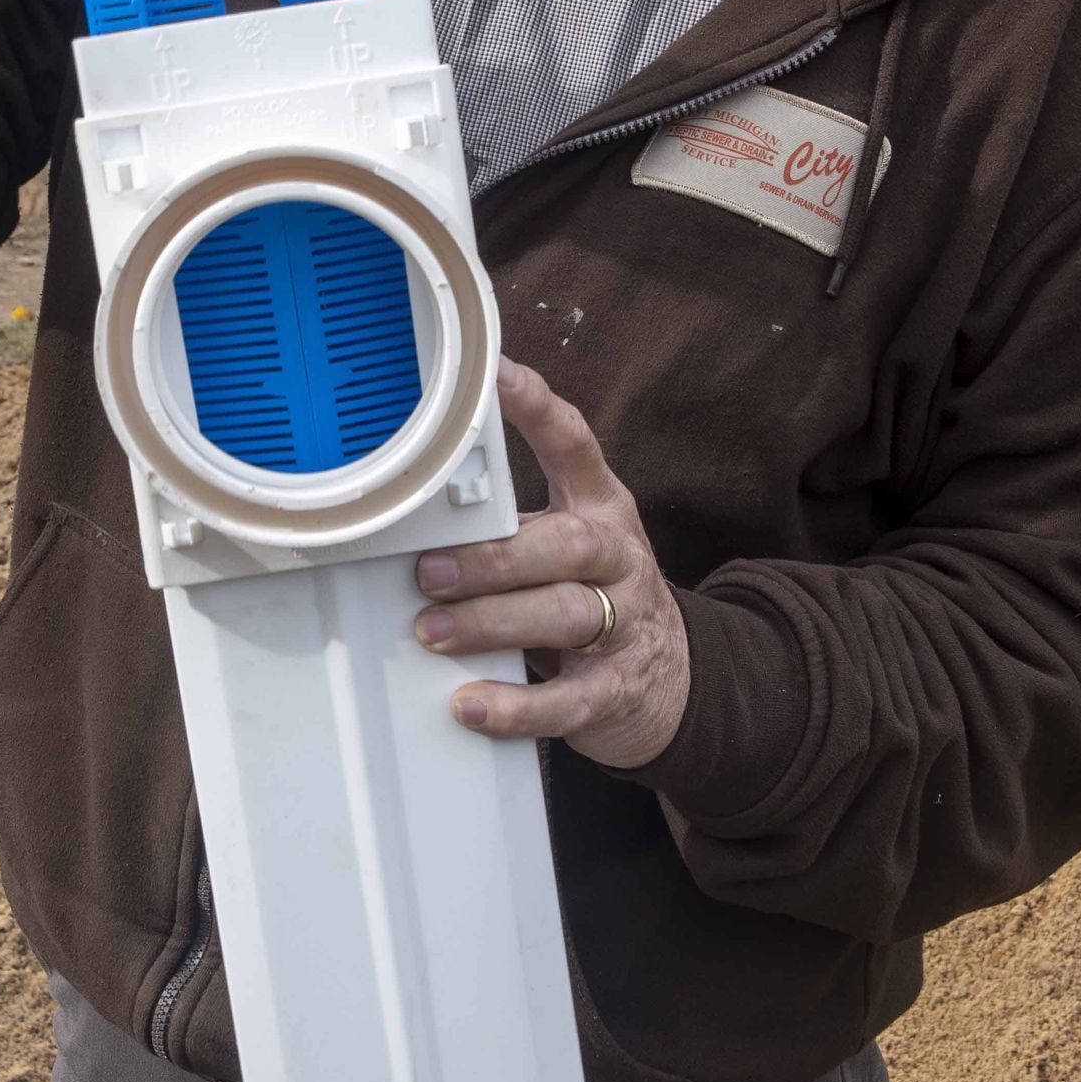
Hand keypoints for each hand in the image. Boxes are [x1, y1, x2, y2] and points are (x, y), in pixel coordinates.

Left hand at [414, 358, 690, 768]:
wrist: (672, 679)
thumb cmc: (591, 595)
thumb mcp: (565, 545)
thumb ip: (507, 526)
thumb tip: (408, 517)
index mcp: (599, 508)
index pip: (574, 445)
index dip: (536, 409)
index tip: (494, 376)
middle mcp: (616, 558)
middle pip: (566, 545)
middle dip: (496, 557)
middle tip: (431, 570)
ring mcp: (623, 624)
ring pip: (565, 614)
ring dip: (493, 622)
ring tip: (433, 632)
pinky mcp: (614, 689)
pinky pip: (567, 700)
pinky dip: (517, 706)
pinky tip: (471, 705)